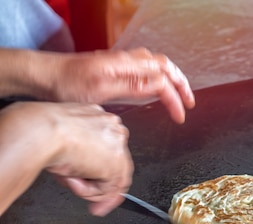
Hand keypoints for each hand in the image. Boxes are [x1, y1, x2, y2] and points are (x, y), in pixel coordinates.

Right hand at [0, 102, 132, 216]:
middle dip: (103, 190)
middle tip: (95, 207)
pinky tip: (71, 179)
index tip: (92, 184)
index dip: (101, 171)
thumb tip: (80, 175)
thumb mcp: (62, 141)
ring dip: (89, 190)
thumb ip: (79, 155)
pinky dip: (87, 191)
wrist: (40, 131)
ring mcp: (118, 146)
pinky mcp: (116, 163)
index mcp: (100, 119)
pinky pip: (106, 188)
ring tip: (68, 180)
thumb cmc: (41, 131)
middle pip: (117, 167)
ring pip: (111, 180)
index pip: (110, 150)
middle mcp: (113, 129)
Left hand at [49, 48, 195, 123]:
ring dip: (172, 79)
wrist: (46, 77)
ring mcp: (122, 64)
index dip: (175, 98)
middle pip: (165, 67)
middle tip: (190, 102)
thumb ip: (134, 86)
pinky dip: (158, 78)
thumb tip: (161, 85)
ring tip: (180, 95)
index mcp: (127, 65)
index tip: (181, 115)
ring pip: (157, 65)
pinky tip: (156, 88)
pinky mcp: (116, 69)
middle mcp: (127, 61)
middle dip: (182, 84)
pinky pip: (145, 68)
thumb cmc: (68, 84)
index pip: (163, 80)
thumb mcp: (102, 89)